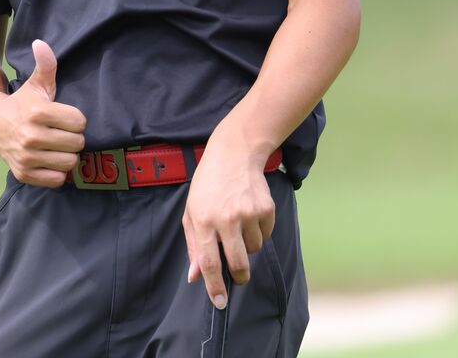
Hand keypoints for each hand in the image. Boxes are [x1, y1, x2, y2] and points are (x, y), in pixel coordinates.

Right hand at [0, 38, 87, 187]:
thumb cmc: (20, 102)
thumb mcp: (35, 83)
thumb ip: (45, 63)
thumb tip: (41, 43)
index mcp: (38, 112)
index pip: (80, 122)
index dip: (75, 119)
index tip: (65, 117)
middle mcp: (32, 136)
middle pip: (77, 143)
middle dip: (72, 137)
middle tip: (61, 132)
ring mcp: (27, 157)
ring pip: (69, 162)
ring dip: (66, 155)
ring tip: (56, 147)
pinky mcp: (24, 173)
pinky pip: (57, 180)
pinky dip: (56, 172)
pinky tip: (49, 160)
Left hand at [181, 137, 274, 309]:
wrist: (233, 154)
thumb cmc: (208, 186)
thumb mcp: (192, 212)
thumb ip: (194, 246)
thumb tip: (195, 276)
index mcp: (203, 220)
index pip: (209, 262)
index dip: (214, 286)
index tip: (220, 302)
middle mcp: (226, 218)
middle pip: (238, 263)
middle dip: (239, 277)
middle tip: (238, 277)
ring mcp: (248, 213)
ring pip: (254, 249)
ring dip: (247, 245)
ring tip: (239, 223)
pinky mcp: (266, 208)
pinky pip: (266, 234)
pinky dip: (259, 230)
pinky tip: (249, 213)